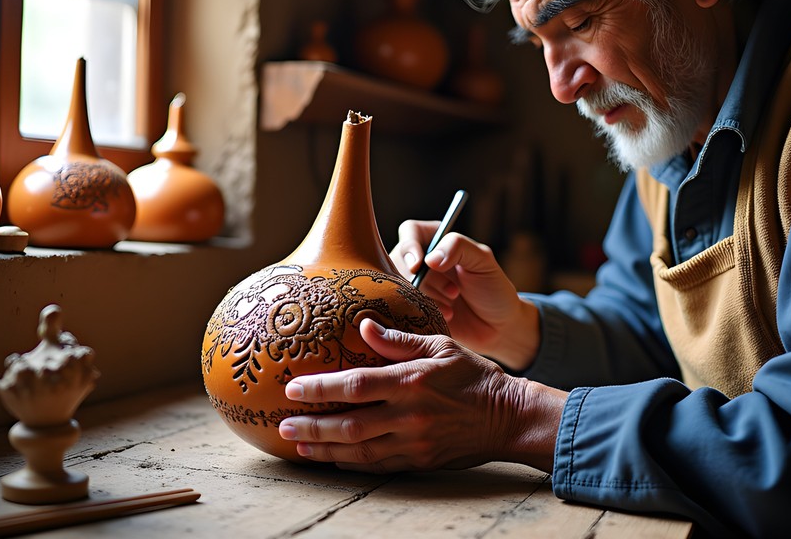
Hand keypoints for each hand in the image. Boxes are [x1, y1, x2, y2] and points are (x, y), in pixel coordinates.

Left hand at [278, 318, 564, 472]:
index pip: (356, 386)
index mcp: (411, 381)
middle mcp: (408, 415)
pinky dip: (351, 464)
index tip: (293, 389)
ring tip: (299, 446)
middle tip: (283, 426)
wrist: (507, 417)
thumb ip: (398, 340)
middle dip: (312, 427)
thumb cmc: (473, 376)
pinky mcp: (419, 461)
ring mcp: (413, 442)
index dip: (321, 389)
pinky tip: (333, 460)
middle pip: (349, 425)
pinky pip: (378, 466)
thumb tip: (363, 325)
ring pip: (359, 451)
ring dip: (325, 450)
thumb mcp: (440, 346)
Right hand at [390, 220, 539, 369]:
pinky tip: (447, 314)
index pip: (409, 231)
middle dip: (426, 279)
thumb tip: (429, 259)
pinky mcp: (411, 309)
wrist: (496, 326)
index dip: (409, 247)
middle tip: (454, 291)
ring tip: (453, 301)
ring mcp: (413, 286)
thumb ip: (458, 247)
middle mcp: (420, 261)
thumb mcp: (483, 260)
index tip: (418, 266)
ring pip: (400, 285)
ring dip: (427, 296)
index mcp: (435, 241)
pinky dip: (424, 311)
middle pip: (400, 260)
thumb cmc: (492, 289)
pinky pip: (402, 308)